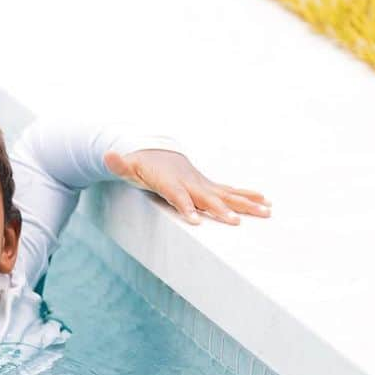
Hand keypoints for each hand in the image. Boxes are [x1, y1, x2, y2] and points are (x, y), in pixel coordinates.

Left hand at [103, 148, 269, 225]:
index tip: (196, 220)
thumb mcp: (126, 166)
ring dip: (245, 203)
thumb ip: (118, 164)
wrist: (156, 151)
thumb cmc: (140, 164)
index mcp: (169, 180)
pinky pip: (230, 192)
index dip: (186, 206)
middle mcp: (189, 182)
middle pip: (207, 197)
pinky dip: (248, 197)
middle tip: (236, 222)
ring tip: (265, 211)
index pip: (177, 195)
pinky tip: (266, 203)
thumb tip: (108, 155)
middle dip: (221, 210)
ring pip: (226, 194)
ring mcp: (201, 184)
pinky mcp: (209, 187)